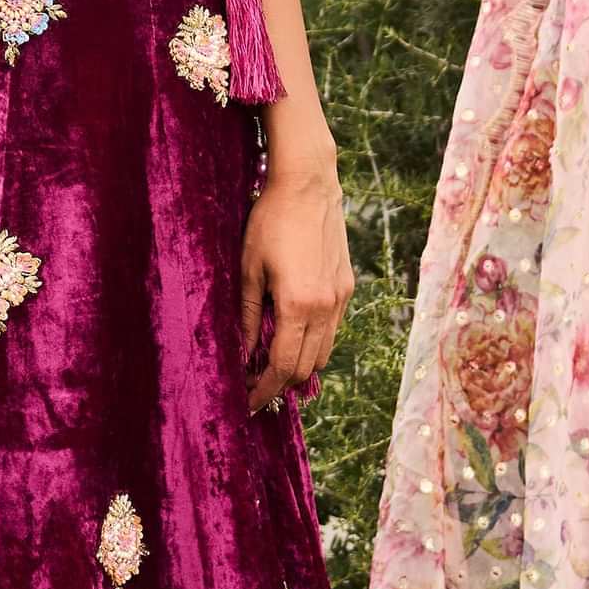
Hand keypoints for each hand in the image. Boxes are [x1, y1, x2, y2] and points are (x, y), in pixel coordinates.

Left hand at [240, 164, 352, 412]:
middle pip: (307, 368)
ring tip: (272, 361)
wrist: (308, 185)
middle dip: (282, 383)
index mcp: (298, 306)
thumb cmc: (271, 222)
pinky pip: (332, 329)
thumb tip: (241, 354)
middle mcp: (326, 308)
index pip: (283, 366)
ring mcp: (340, 298)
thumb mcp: (248, 269)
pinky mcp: (346, 286)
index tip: (249, 403)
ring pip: (324, 352)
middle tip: (256, 385)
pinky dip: (313, 341)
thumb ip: (246, 315)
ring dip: (300, 364)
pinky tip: (292, 331)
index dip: (265, 390)